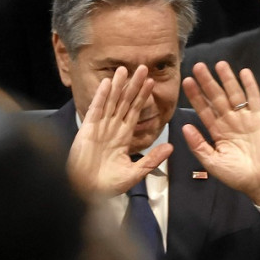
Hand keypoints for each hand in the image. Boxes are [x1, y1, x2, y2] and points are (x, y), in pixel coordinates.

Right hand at [67, 65, 172, 198]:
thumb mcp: (136, 172)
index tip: (151, 82)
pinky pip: (96, 109)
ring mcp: (100, 127)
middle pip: (125, 102)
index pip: (135, 111)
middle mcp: (112, 128)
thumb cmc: (108, 185)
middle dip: (134, 85)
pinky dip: (102, 96)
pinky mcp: (88, 129)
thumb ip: (153, 159)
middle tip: (143, 67)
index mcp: (124, 136)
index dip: (143, 96)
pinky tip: (108, 83)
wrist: (88, 193)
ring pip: (111, 101)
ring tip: (125, 69)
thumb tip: (171, 147)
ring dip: (118, 85)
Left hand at [181, 61, 259, 206]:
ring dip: (227, 79)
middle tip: (198, 66)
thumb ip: (199, 145)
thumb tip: (184, 127)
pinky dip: (250, 86)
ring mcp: (245, 118)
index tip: (186, 82)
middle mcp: (230, 122)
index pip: (204, 110)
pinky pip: (254, 99)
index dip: (196, 96)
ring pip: (234, 95)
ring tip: (220, 64)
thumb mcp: (213, 162)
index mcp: (217, 132)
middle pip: (217, 98)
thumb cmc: (237, 175)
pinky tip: (244, 73)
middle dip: (208, 82)